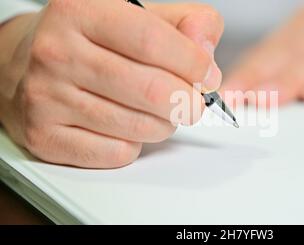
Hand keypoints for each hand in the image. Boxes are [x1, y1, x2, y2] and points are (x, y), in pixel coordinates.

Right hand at [0, 0, 223, 167]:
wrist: (32, 64)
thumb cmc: (94, 40)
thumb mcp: (140, 15)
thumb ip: (185, 24)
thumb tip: (206, 54)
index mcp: (82, 10)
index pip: (153, 42)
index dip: (193, 64)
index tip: (208, 75)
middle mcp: (57, 52)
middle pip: (151, 91)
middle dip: (188, 102)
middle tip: (192, 102)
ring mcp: (46, 97)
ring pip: (138, 127)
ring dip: (165, 124)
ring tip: (159, 111)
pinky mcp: (45, 136)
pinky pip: (117, 153)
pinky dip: (136, 144)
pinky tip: (126, 126)